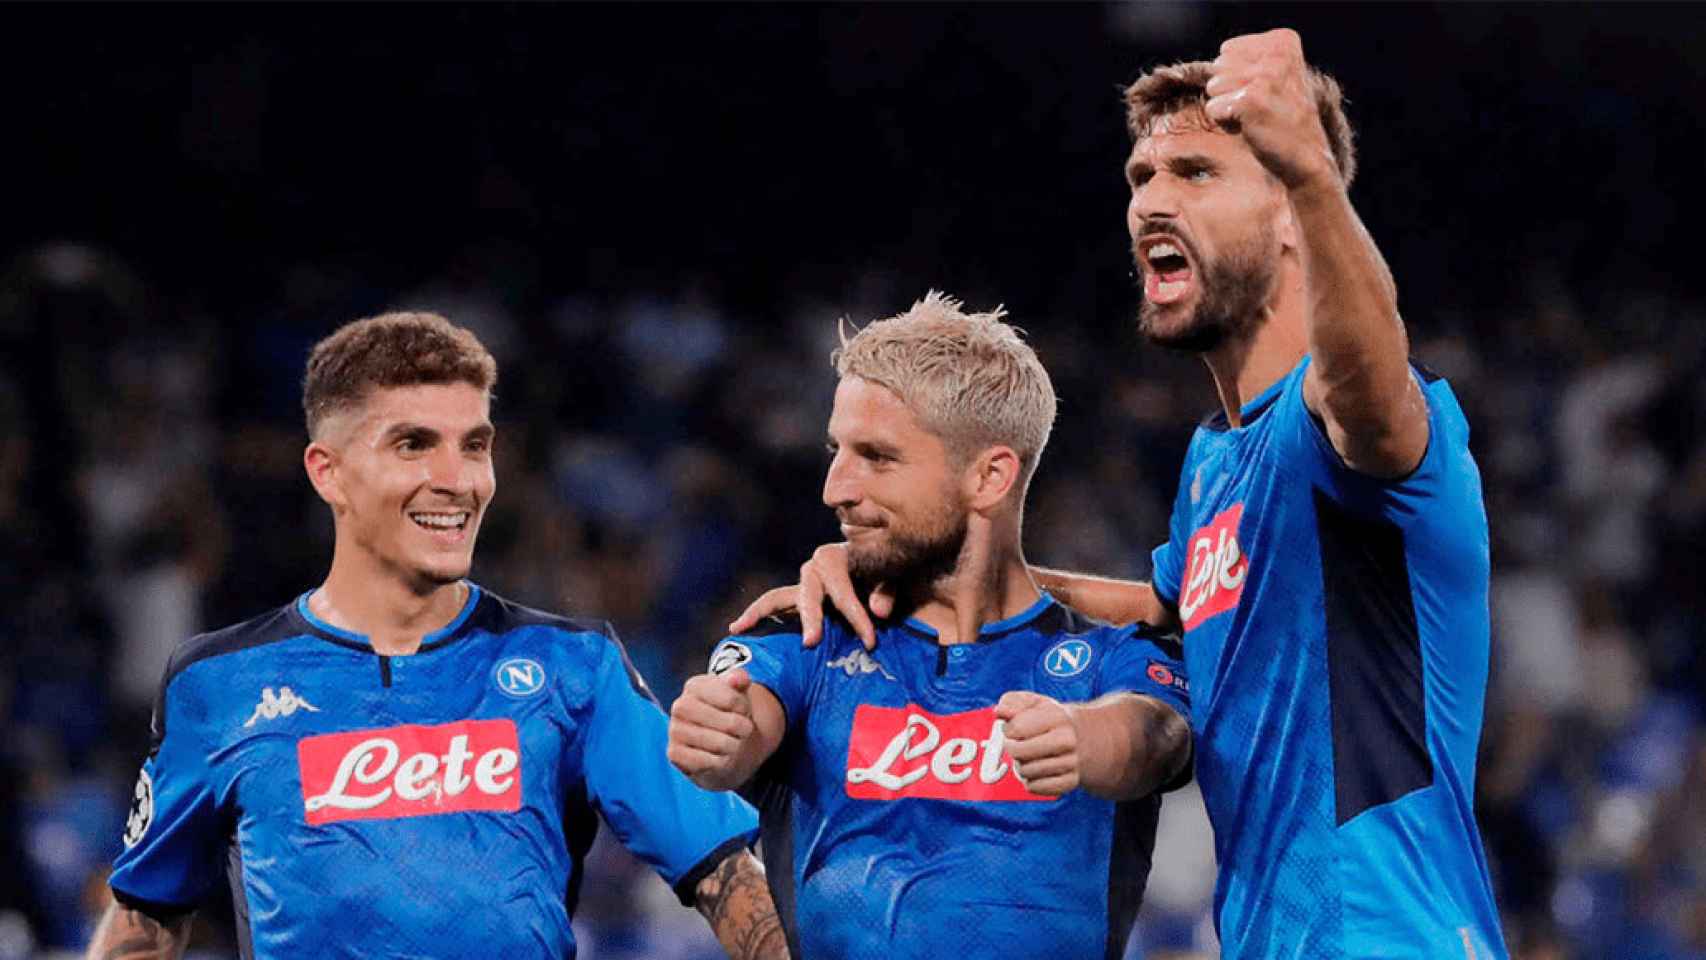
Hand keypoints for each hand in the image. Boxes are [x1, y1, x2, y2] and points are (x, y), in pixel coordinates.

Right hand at [668, 669, 758, 789]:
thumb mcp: (738, 693)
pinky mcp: (674, 754)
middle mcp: (680, 706)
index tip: (740, 710)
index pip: (733, 700)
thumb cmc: (728, 713)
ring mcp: (675, 730)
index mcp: (695, 686)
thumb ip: (740, 680)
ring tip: (729, 742)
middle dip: (743, 730)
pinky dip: (720, 762)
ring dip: (734, 747)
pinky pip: (709, 762)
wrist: (716, 743)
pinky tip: (716, 756)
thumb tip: (737, 678)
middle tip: (740, 730)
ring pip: (721, 744)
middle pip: (730, 724)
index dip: (744, 709)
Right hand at [727, 543, 893, 649]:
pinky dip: (757, 616)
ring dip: (761, 614)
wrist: (881, 562)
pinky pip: (773, 606)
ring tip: (739, 627)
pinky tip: (737, 628)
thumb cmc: (886, 569)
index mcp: (836, 557)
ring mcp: (802, 584)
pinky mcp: (796, 599)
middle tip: (812, 642)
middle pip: (808, 593)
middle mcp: (814, 568)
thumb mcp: (892, 575)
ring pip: (778, 598)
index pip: (842, 588)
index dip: (855, 615)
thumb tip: (878, 611)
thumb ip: (886, 590)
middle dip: (810, 617)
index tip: (870, 641)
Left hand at [995, 690, 1081, 795]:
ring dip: (1020, 766)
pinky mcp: (1070, 782)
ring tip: (1028, 757)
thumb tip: (999, 712)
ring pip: (1026, 772)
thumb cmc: (1047, 718)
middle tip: (1015, 745)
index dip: (1007, 730)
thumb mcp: (1031, 702)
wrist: (1080, 737)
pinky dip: (1030, 781)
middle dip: (1011, 749)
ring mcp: (1071, 763)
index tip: (1011, 729)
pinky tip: (1036, 770)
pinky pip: (1035, 787)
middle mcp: (1067, 741)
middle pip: (1019, 752)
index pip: (1016, 729)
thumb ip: (1012, 702)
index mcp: (1057, 717)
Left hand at [1203, 28, 1336, 190]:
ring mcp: (1264, 76)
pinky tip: (1252, 127)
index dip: (1238, 76)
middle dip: (1230, 90)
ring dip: (1228, 107)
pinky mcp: (1250, 99)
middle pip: (1218, 67)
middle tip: (1261, 107)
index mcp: (1283, 40)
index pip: (1228, 50)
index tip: (1266, 92)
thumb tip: (1211, 65)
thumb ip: (1246, 60)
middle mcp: (1276, 53)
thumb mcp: (1275, 76)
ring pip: (1213, 87)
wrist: (1305, 156)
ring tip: (1256, 116)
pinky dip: (1227, 123)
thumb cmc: (1283, 119)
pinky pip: (1213, 109)